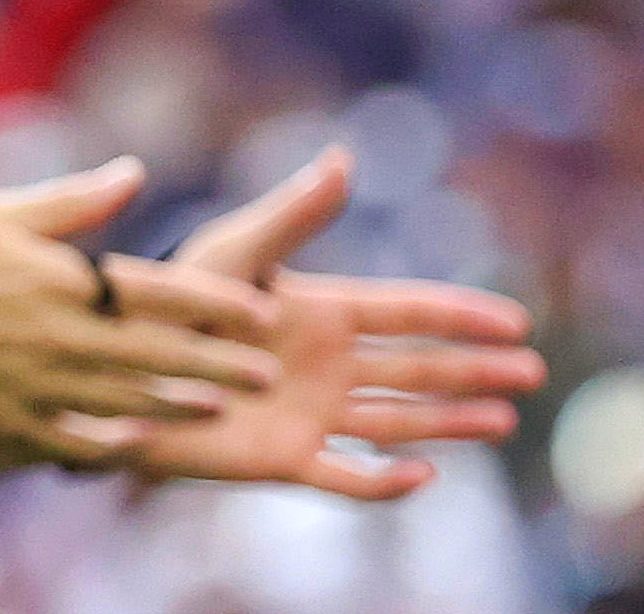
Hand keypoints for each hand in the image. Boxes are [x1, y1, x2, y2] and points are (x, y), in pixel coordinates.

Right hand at [0, 158, 279, 455]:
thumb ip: (73, 200)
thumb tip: (135, 172)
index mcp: (60, 279)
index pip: (158, 291)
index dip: (216, 303)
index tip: (262, 310)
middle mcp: (58, 336)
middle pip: (156, 352)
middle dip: (218, 362)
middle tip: (267, 372)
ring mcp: (34, 387)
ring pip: (125, 401)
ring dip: (178, 404)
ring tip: (218, 406)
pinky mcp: (6, 425)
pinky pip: (71, 442)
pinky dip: (109, 445)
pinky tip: (138, 444)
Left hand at [69, 147, 546, 499]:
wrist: (112, 362)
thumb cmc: (164, 297)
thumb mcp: (233, 250)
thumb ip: (292, 215)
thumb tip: (342, 158)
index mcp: (320, 310)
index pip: (406, 311)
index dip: (460, 314)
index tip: (514, 319)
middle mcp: (326, 363)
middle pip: (418, 368)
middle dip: (474, 370)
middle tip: (532, 373)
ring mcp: (310, 412)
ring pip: (398, 422)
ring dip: (450, 423)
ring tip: (502, 421)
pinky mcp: (284, 458)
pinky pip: (345, 477)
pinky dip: (384, 484)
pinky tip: (424, 478)